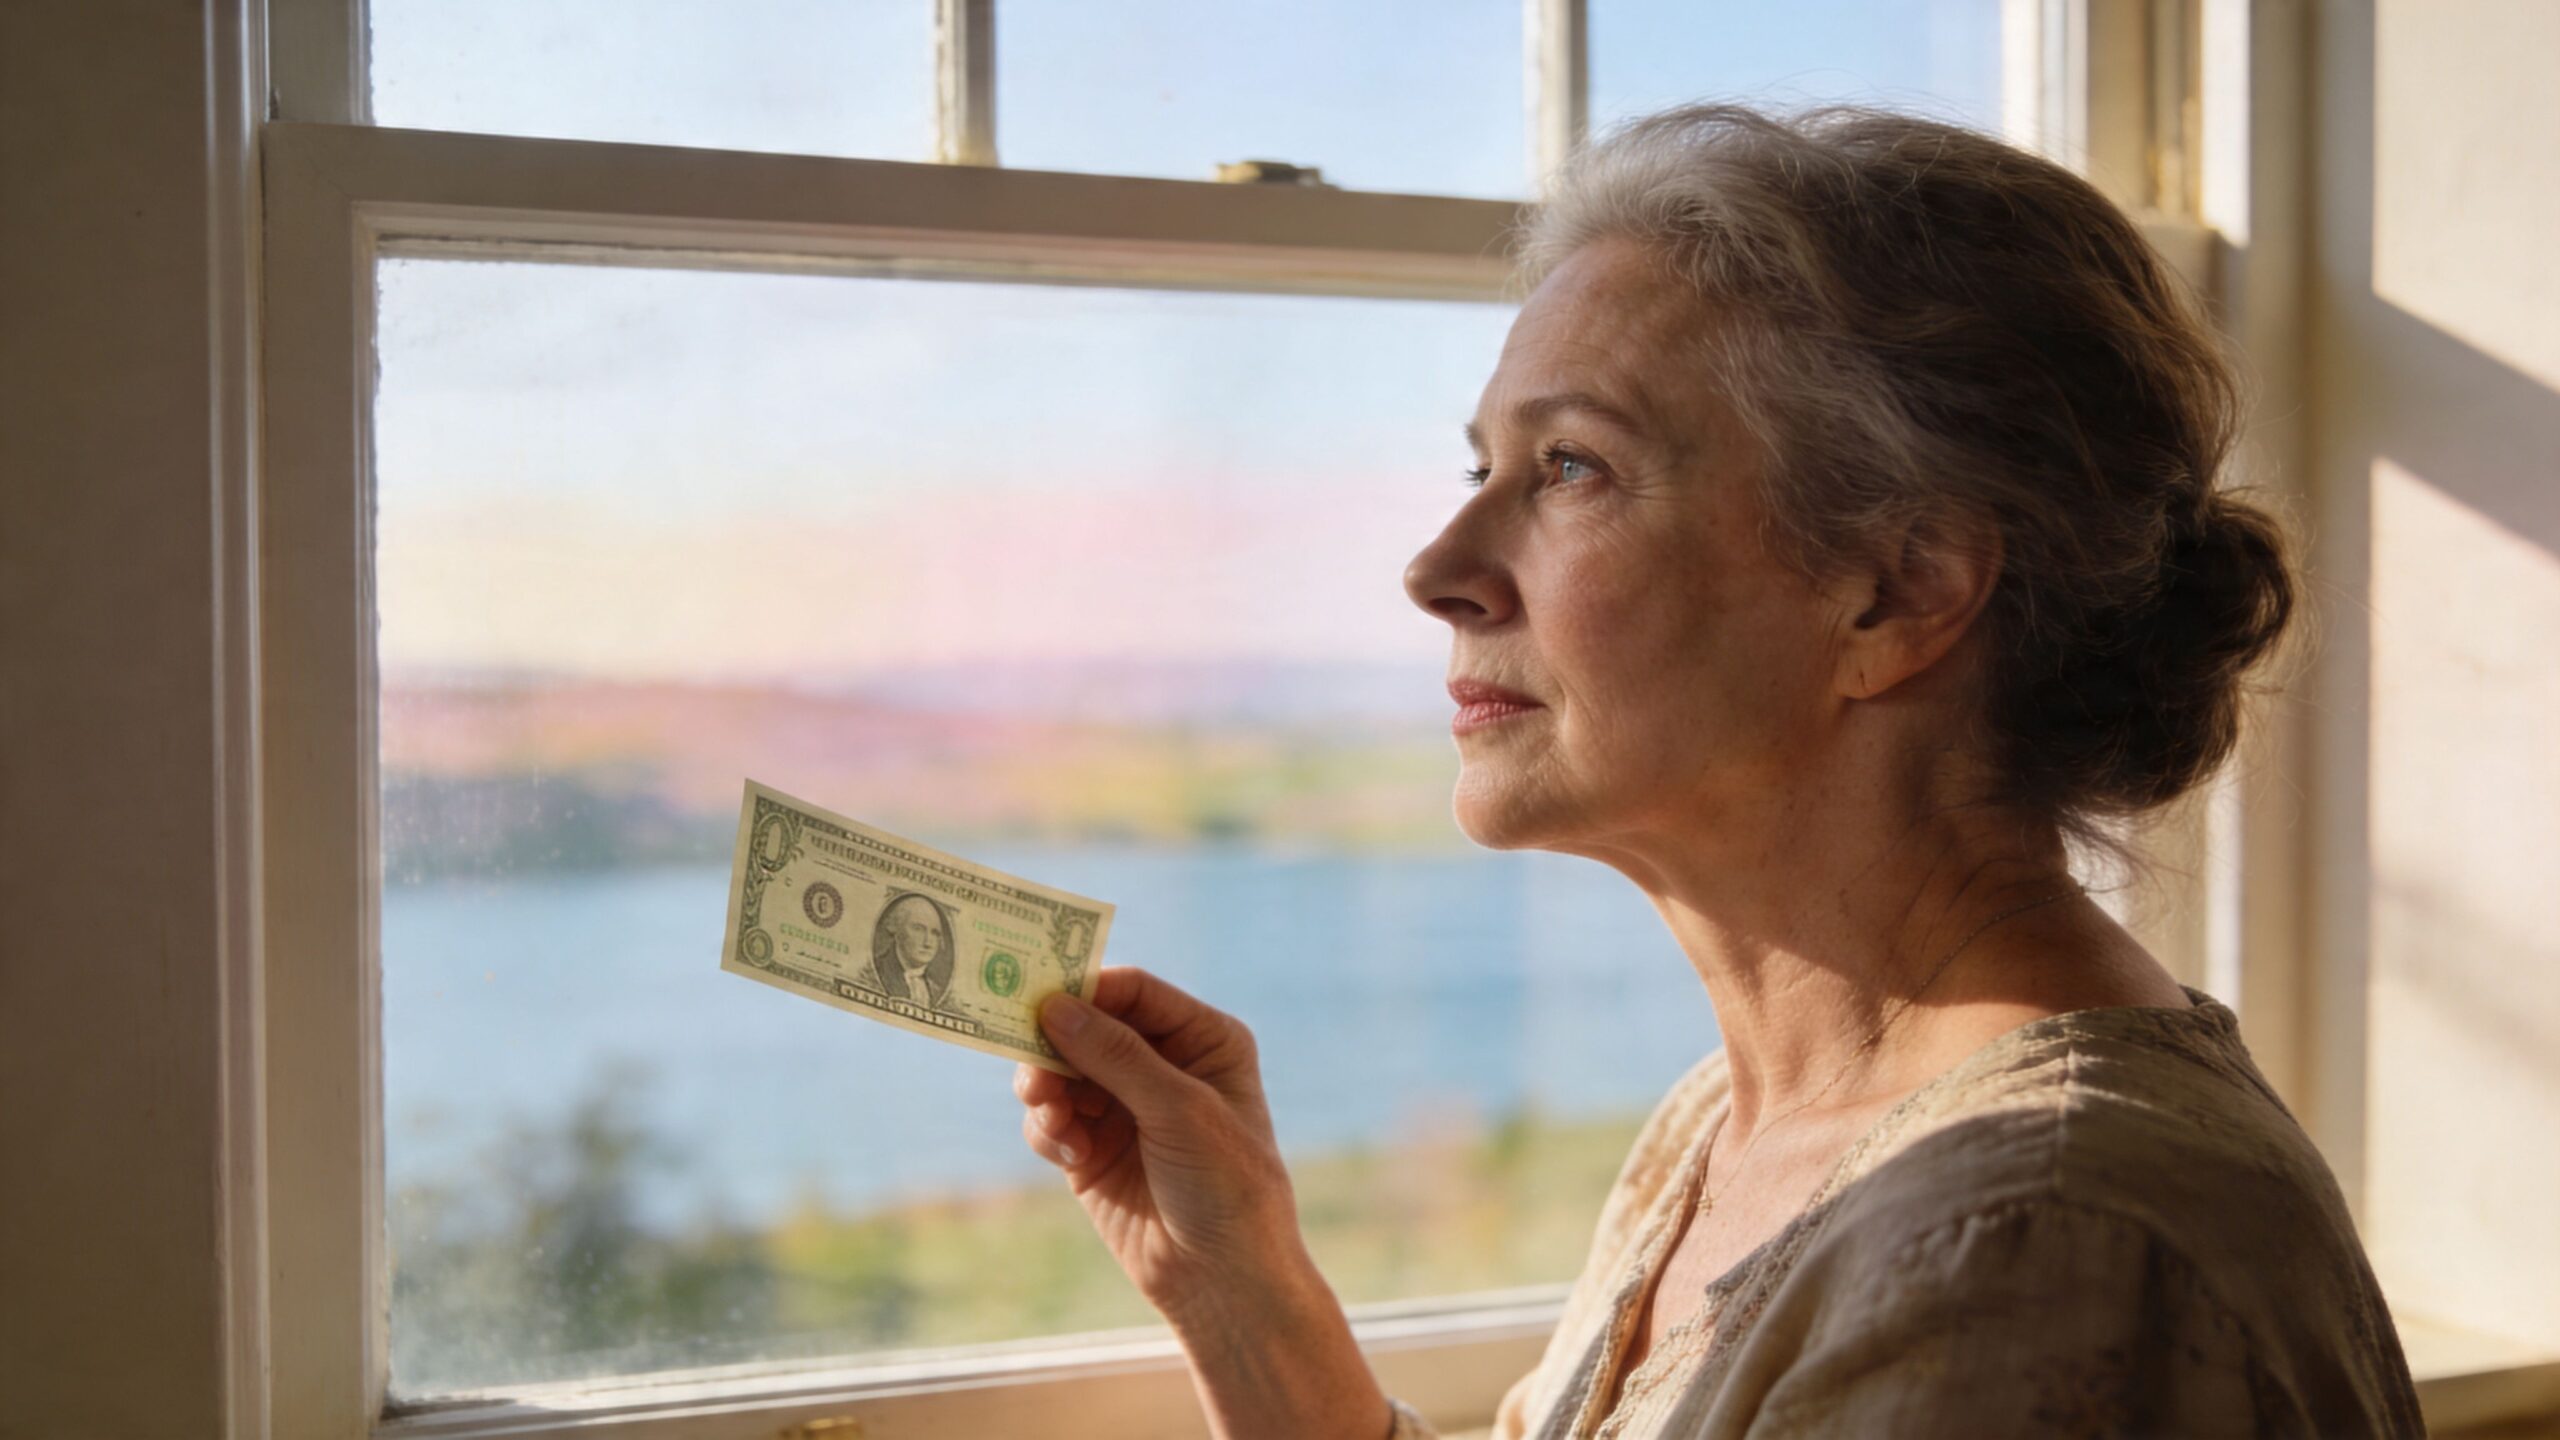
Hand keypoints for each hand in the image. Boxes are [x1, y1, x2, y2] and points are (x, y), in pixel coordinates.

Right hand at [1012, 966, 1300, 1322]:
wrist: (1221, 1280)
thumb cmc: (1225, 1185)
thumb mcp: (1180, 1110)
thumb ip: (1117, 1056)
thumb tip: (1054, 1006)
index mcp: (1203, 1039)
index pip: (1134, 993)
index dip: (1088, 989)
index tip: (1040, 997)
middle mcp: (1162, 1064)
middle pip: (1087, 1027)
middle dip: (1055, 1044)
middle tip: (1034, 1068)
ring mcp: (1123, 1107)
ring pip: (1059, 1071)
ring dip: (1046, 1089)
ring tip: (1051, 1115)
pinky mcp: (1091, 1149)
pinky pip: (1050, 1119)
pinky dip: (1048, 1129)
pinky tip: (1069, 1154)